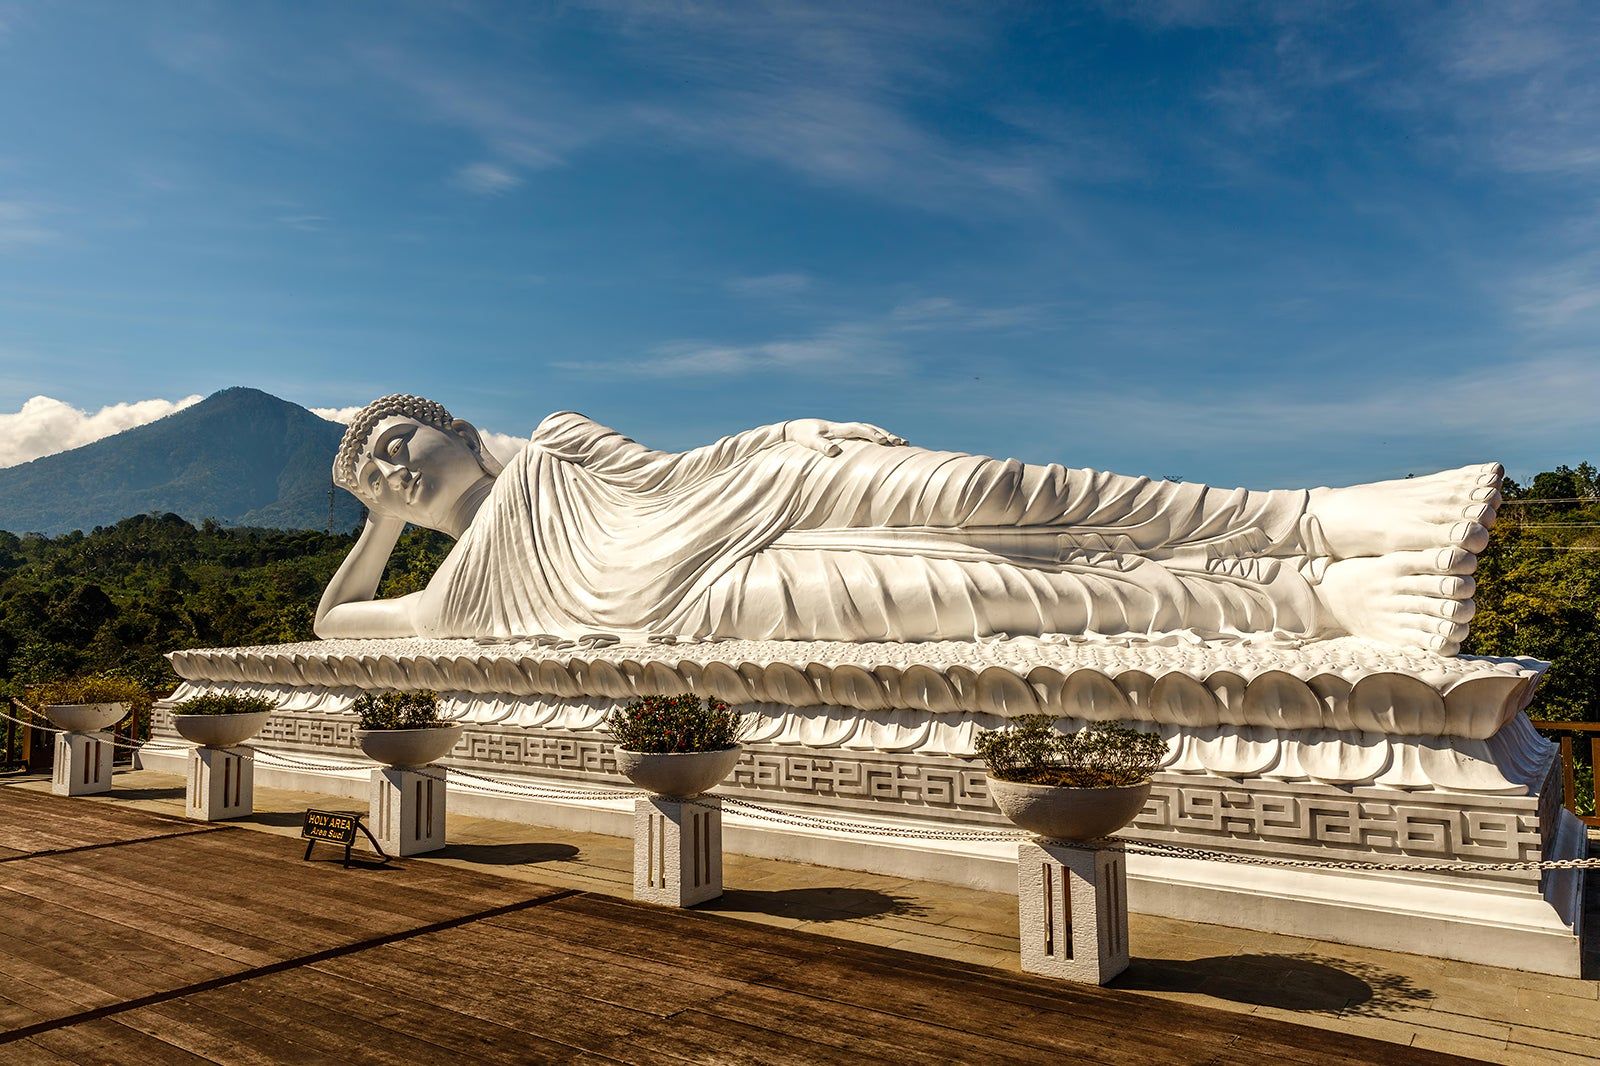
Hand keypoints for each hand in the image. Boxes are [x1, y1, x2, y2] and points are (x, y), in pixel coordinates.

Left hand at [785, 419, 906, 456]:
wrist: (797, 428)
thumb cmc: (803, 435)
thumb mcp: (810, 441)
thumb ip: (821, 446)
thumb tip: (834, 451)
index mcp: (839, 428)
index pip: (859, 429)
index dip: (871, 434)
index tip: (883, 441)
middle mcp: (846, 428)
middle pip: (870, 428)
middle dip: (886, 434)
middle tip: (901, 443)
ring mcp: (847, 431)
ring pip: (871, 431)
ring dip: (885, 435)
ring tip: (902, 443)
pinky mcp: (846, 436)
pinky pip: (865, 436)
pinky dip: (877, 438)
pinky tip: (887, 445)